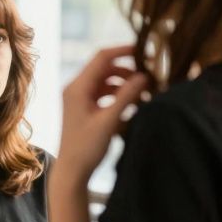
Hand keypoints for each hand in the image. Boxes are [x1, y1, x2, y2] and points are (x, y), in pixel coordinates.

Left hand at [55, 45, 147, 180]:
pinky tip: (134, 106)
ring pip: (107, 82)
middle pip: (106, 69)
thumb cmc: (87, 147)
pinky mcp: (84, 109)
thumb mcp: (109, 120)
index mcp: (77, 87)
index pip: (102, 57)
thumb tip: (144, 76)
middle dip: (128, 71)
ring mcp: (79, 98)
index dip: (123, 51)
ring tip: (145, 95)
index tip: (145, 52)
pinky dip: (119, 96)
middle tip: (150, 78)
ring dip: (125, 86)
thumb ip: (126, 96)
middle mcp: (76, 89)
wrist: (72, 171)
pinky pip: (104, 95)